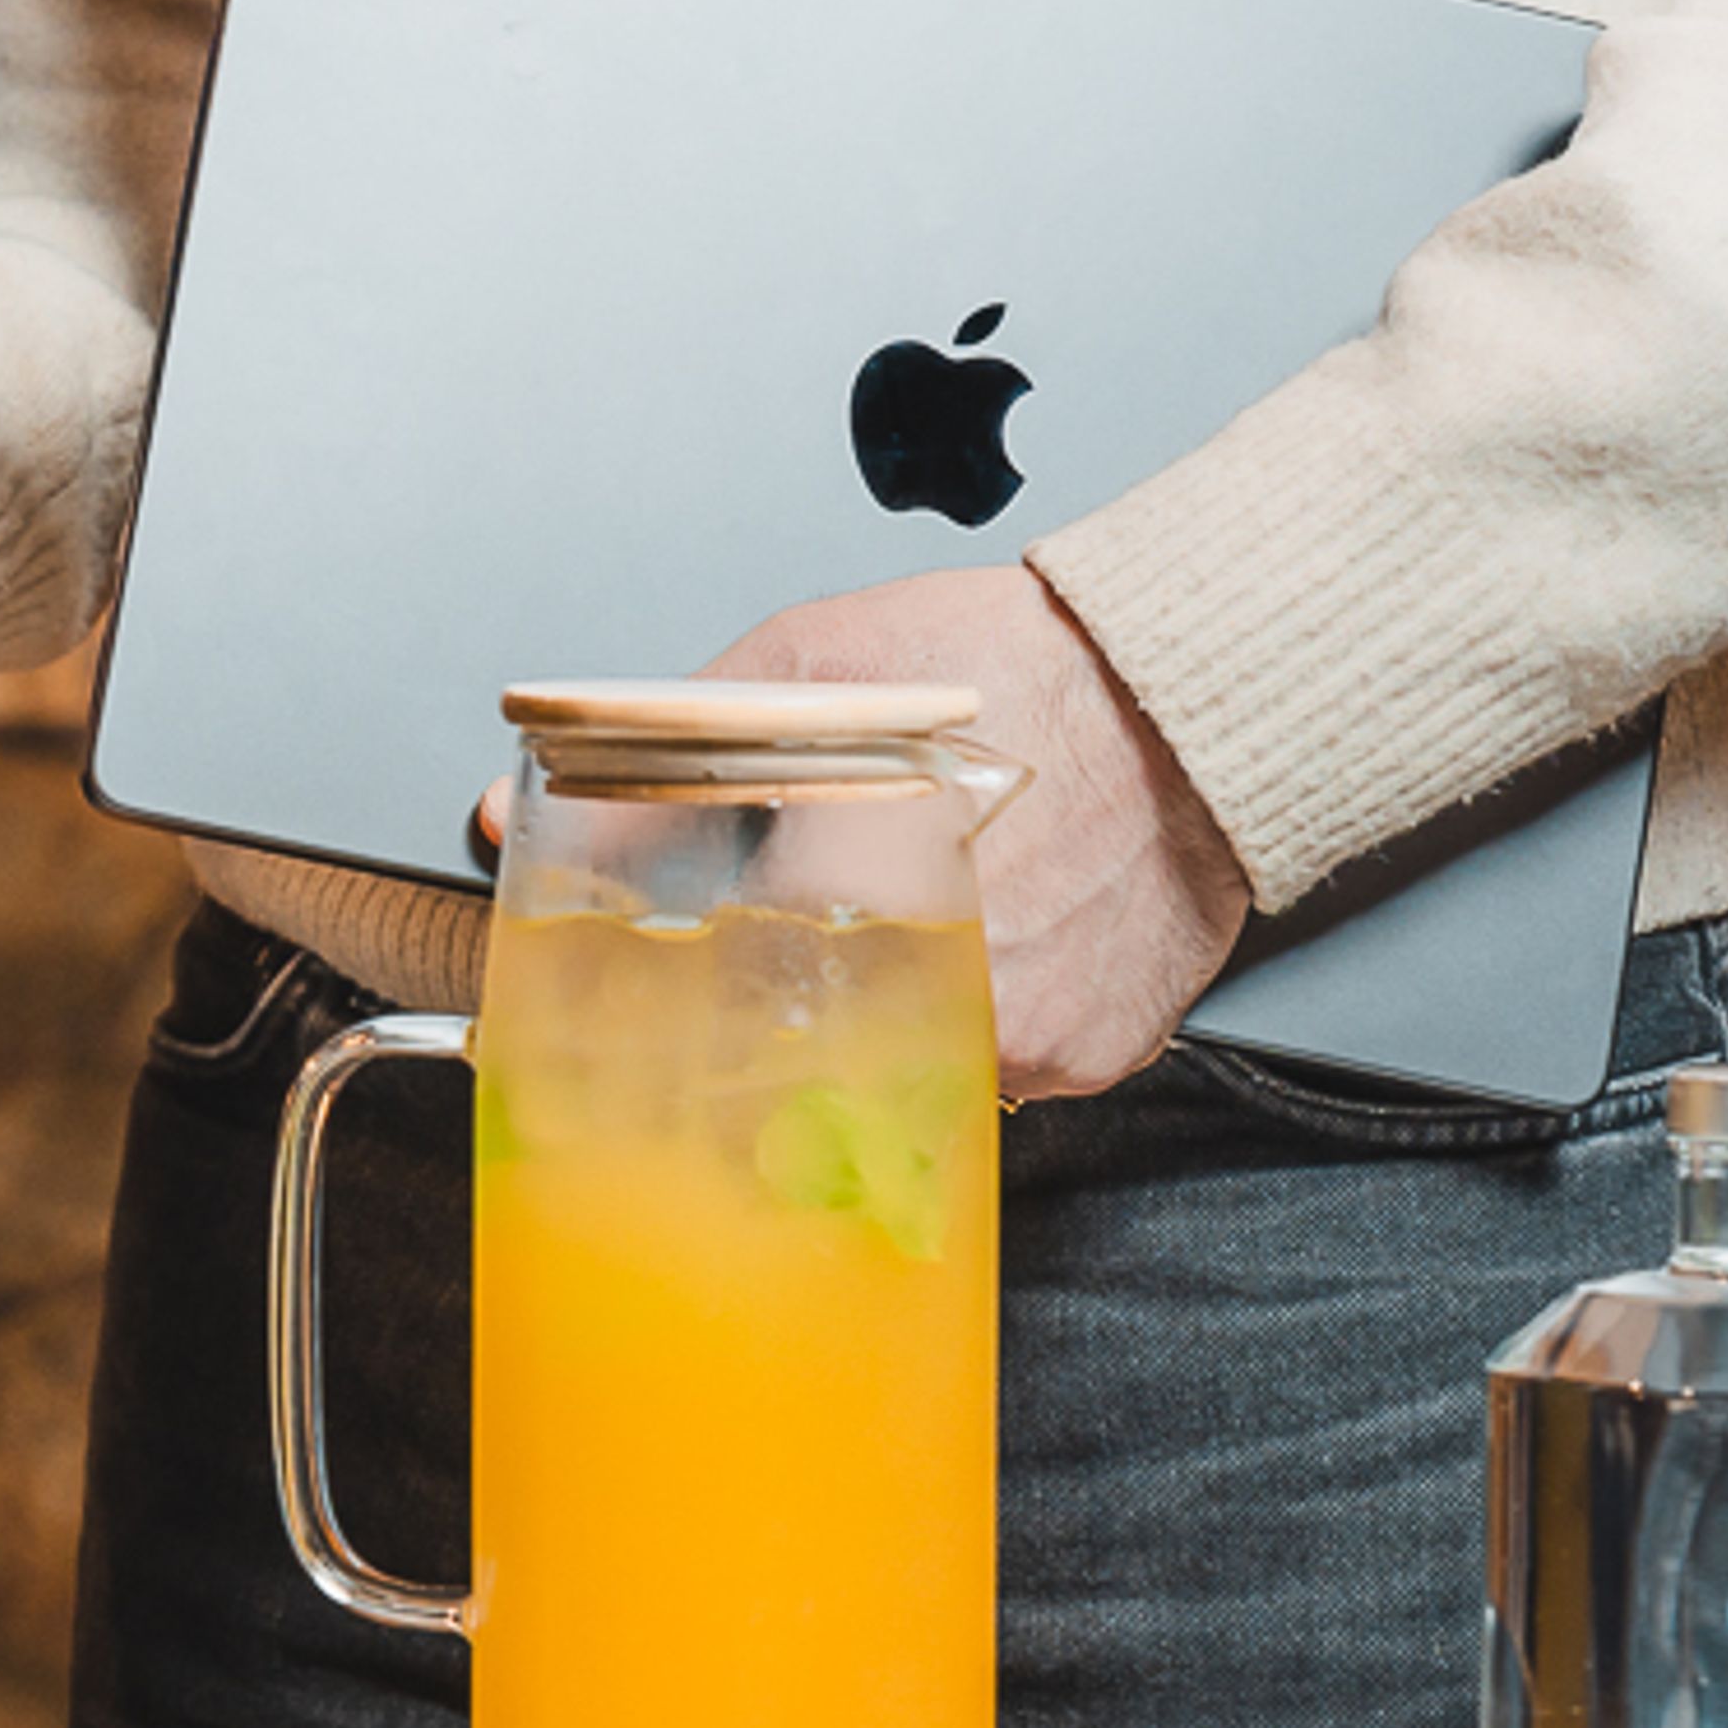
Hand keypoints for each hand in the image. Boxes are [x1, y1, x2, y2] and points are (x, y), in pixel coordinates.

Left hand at [693, 564, 1248, 1099]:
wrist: (1194, 687)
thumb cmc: (1017, 663)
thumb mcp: (812, 667)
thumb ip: (663, 754)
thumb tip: (533, 822)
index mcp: (846, 905)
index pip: (718, 1000)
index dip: (709, 970)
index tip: (707, 956)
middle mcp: (938, 993)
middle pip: (814, 1049)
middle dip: (801, 991)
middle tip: (834, 913)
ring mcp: (1022, 1040)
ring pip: (911, 1065)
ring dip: (899, 1002)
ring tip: (934, 904)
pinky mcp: (1090, 1055)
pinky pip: (1008, 1065)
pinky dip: (991, 1011)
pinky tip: (1009, 929)